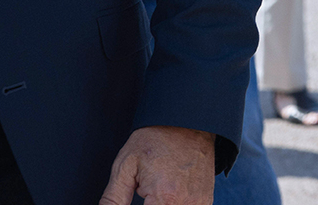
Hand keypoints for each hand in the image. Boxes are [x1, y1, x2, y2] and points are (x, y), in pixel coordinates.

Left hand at [99, 125, 215, 204]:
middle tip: (146, 189)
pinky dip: (173, 204)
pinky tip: (169, 191)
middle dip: (148, 204)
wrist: (187, 121)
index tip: (138, 194)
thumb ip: (113, 199)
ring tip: (157, 189)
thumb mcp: (125, 166)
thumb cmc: (156, 139)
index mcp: (165, 197)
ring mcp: (199, 203)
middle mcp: (185, 203)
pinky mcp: (204, 201)